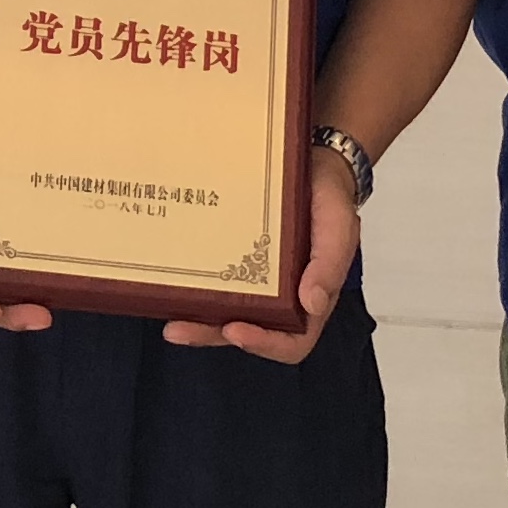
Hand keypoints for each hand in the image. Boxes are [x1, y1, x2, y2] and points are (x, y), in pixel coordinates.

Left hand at [166, 147, 356, 363]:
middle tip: (179, 330)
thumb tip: (313, 304)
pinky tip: (170, 281)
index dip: (264, 344)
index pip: (292, 341)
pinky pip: (214, 277)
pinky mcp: (235, 256)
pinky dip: (193, 285)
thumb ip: (329, 265)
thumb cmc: (331, 200)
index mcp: (309, 297)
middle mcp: (280, 295)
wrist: (315, 162)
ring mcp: (255, 278)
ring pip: (224, 309)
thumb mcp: (338, 227)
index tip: (234, 331)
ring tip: (168, 319)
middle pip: (245, 330)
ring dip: (197, 319)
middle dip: (211, 334)